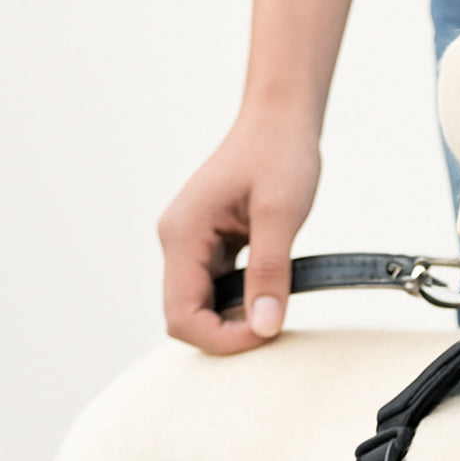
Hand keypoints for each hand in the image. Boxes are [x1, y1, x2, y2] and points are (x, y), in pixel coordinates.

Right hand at [157, 106, 320, 353]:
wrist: (280, 122)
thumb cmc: (279, 156)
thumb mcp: (280, 215)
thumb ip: (270, 272)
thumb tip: (264, 327)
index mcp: (182, 234)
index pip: (181, 315)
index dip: (221, 338)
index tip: (266, 335)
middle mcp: (177, 242)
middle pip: (185, 316)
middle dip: (226, 334)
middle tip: (274, 327)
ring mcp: (192, 244)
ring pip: (201, 306)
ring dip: (234, 320)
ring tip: (275, 310)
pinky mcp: (211, 245)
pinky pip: (216, 289)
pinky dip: (241, 301)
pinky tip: (270, 295)